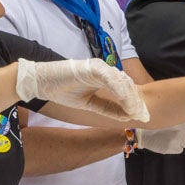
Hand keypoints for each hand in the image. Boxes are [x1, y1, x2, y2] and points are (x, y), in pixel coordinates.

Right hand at [17, 58, 148, 121]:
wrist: (40, 82)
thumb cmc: (61, 90)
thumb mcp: (88, 103)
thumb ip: (106, 107)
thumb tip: (125, 116)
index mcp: (103, 77)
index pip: (123, 89)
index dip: (133, 103)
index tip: (142, 116)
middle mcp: (103, 70)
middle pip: (126, 85)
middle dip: (135, 101)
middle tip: (144, 115)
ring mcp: (98, 68)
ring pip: (121, 82)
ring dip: (130, 97)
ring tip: (137, 111)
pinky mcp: (91, 68)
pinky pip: (109, 79)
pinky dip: (119, 90)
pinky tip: (125, 101)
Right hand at [133, 121, 184, 154]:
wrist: (145, 133)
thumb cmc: (158, 125)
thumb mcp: (173, 119)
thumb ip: (184, 123)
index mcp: (184, 122)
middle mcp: (184, 131)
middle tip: (177, 135)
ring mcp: (179, 140)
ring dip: (180, 142)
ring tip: (169, 137)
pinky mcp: (174, 148)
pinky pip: (180, 149)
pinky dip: (175, 148)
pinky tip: (167, 143)